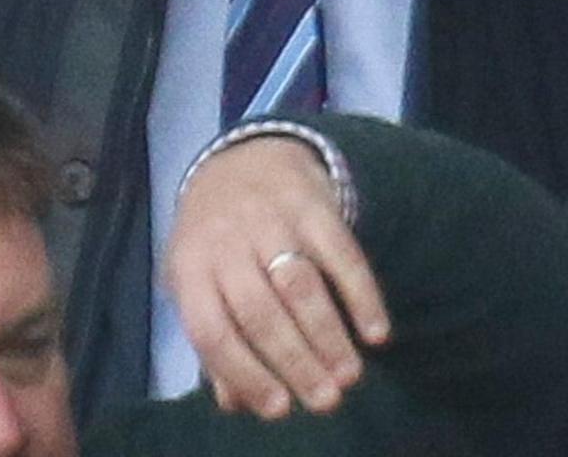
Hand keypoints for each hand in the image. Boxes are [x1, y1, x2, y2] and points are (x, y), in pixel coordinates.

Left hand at [164, 135, 386, 419]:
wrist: (240, 158)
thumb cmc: (217, 239)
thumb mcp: (200, 282)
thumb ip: (217, 340)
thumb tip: (236, 404)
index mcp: (190, 267)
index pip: (212, 330)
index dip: (244, 373)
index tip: (279, 409)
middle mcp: (226, 240)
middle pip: (259, 311)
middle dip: (295, 361)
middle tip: (325, 401)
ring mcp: (269, 217)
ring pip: (300, 285)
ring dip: (328, 335)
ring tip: (349, 376)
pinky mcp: (311, 202)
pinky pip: (341, 251)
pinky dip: (361, 294)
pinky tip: (377, 332)